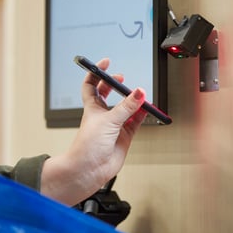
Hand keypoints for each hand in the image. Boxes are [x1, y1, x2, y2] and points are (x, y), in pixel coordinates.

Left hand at [40, 58, 146, 205]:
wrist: (88, 170)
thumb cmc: (86, 146)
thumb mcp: (108, 120)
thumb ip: (126, 107)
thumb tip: (139, 93)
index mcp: (92, 107)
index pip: (92, 84)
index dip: (97, 72)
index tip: (106, 62)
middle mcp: (102, 115)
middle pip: (109, 94)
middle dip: (116, 85)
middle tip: (123, 79)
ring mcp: (114, 125)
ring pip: (125, 108)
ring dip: (133, 101)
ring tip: (140, 95)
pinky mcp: (124, 136)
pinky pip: (135, 121)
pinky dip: (141, 115)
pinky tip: (146, 109)